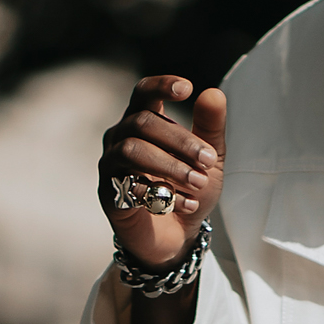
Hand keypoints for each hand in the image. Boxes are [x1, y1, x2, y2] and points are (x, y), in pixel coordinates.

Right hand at [98, 75, 226, 271]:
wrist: (178, 236)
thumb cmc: (189, 189)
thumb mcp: (210, 159)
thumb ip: (211, 128)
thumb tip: (214, 93)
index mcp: (143, 122)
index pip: (144, 92)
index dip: (161, 86)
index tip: (186, 89)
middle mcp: (121, 138)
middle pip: (142, 122)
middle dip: (179, 141)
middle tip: (208, 161)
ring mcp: (111, 165)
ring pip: (132, 151)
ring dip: (170, 166)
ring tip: (198, 183)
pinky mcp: (110, 194)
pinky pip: (129, 186)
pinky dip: (163, 195)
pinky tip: (187, 205)